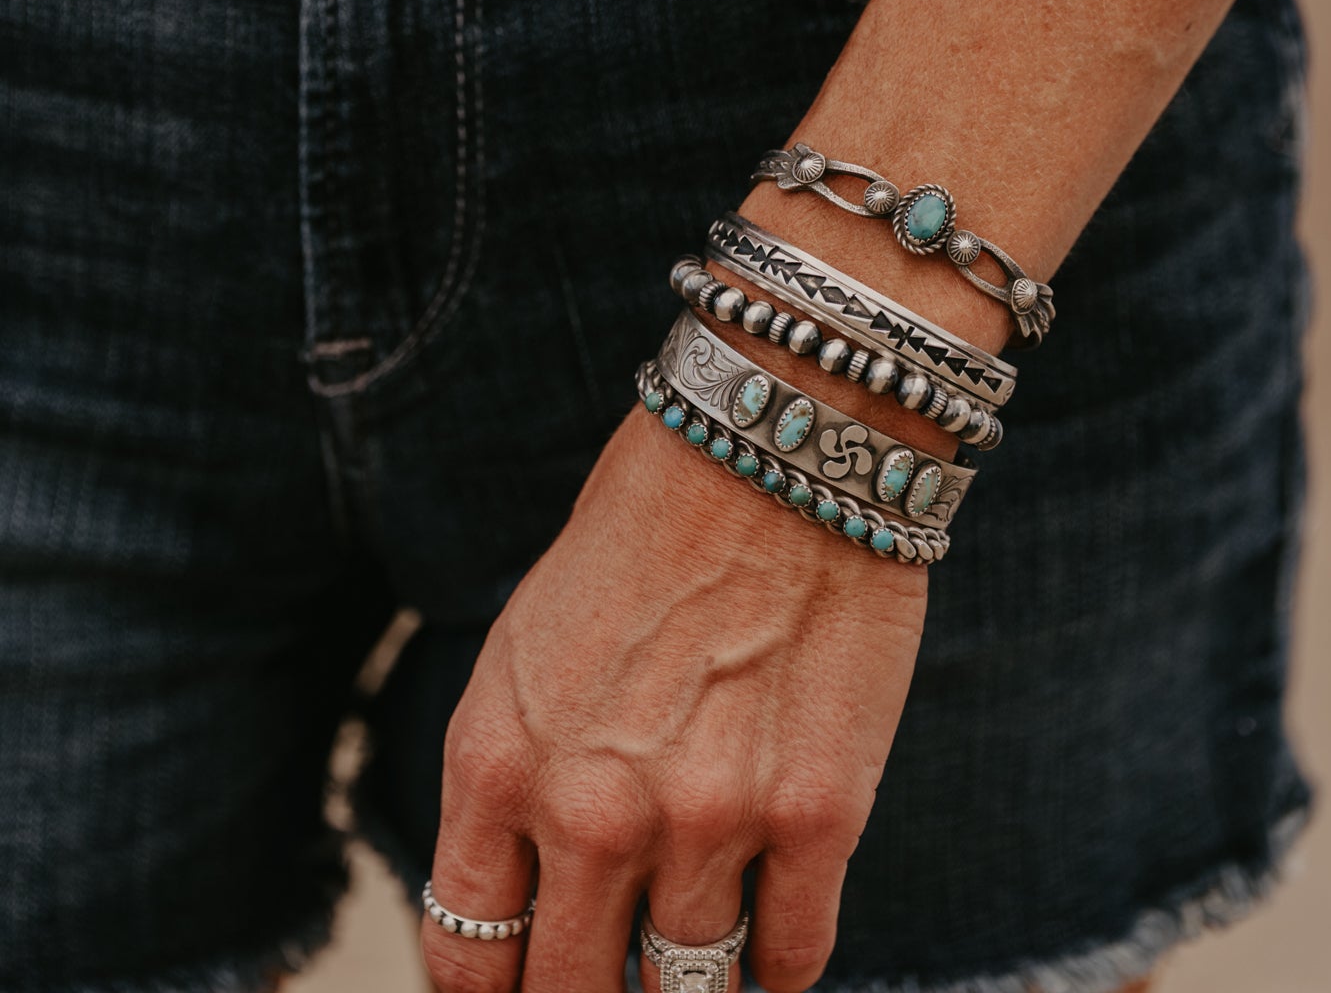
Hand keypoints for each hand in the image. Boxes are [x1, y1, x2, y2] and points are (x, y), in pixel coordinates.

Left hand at [421, 406, 924, 992]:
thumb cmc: (645, 526)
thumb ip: (520, 781)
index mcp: (497, 762)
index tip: (528, 988)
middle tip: (618, 976)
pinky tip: (775, 919)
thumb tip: (534, 902)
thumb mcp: (529, 648)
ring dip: (694, 978)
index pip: (468, 963)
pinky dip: (781, 963)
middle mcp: (590, 814)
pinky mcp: (819, 816)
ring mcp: (709, 822)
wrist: (775, 437)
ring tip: (703, 940)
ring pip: (692, 992)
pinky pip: (793, 962)